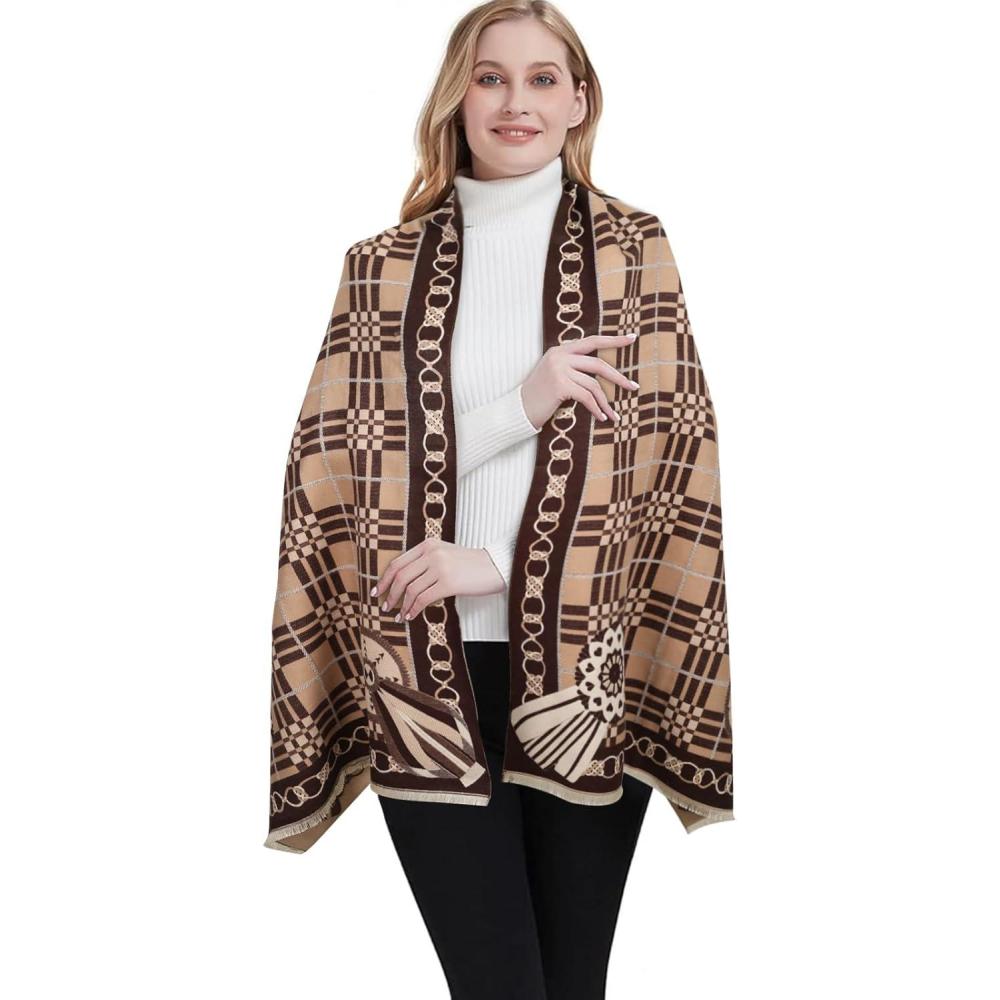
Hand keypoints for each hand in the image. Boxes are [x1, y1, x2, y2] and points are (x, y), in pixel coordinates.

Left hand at [370, 537, 504, 621]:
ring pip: (410, 589)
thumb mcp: (445, 554)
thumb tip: (403, 583)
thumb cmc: (470, 564)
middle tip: (385, 607)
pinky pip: (423, 599)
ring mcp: (440, 567)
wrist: (496, 566)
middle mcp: (432, 553)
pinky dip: (414, 609)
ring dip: (402, 605)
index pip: (398, 562)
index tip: (377, 591)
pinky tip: (411, 616)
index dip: (384, 579)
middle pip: (400, 576)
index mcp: (428, 544)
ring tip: (399, 615)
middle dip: (390, 594)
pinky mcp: (449, 583)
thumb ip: (425, 561)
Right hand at [519, 333, 640, 429]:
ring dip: (605, 402)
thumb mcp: (555, 375)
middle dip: (618, 377)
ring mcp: (559, 369)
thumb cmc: (539, 396)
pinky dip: (596, 408)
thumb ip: (573, 368)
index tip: (632, 339)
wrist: (518, 410)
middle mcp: (560, 356)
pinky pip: (586, 397)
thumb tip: (602, 373)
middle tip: (633, 387)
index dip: (613, 340)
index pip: (592, 341)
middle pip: (598, 364)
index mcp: (560, 350)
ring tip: (614, 415)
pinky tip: (601, 418)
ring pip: (593, 385)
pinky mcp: (560, 385)